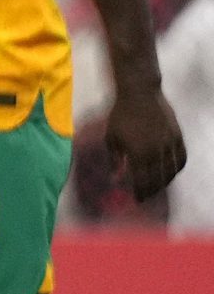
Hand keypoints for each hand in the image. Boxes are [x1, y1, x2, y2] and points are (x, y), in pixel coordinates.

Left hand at [105, 86, 185, 201]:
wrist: (139, 94)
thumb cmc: (120, 115)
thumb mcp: (111, 138)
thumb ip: (114, 159)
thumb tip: (116, 177)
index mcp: (138, 154)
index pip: (141, 181)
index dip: (140, 193)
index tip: (138, 200)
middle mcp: (156, 152)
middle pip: (157, 179)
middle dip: (152, 190)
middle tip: (147, 196)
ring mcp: (169, 144)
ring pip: (171, 171)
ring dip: (165, 182)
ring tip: (158, 186)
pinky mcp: (178, 136)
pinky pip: (181, 158)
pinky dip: (177, 168)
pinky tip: (172, 172)